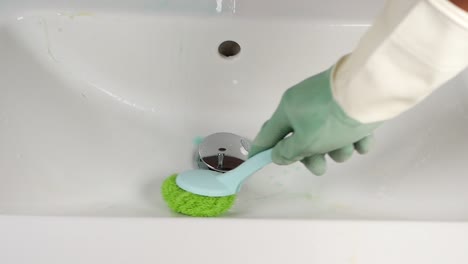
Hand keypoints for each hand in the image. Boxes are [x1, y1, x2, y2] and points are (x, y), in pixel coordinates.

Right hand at [249, 66, 380, 174]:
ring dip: (338, 148)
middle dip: (313, 156)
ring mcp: (329, 102)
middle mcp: (305, 103)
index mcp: (289, 108)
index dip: (261, 150)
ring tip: (350, 147)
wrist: (371, 91)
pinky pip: (347, 127)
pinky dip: (354, 137)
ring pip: (327, 135)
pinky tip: (363, 140)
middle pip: (301, 138)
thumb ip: (289, 152)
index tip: (254, 162)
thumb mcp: (307, 141)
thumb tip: (276, 155)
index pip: (268, 134)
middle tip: (322, 167)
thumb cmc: (332, 119)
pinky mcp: (351, 102)